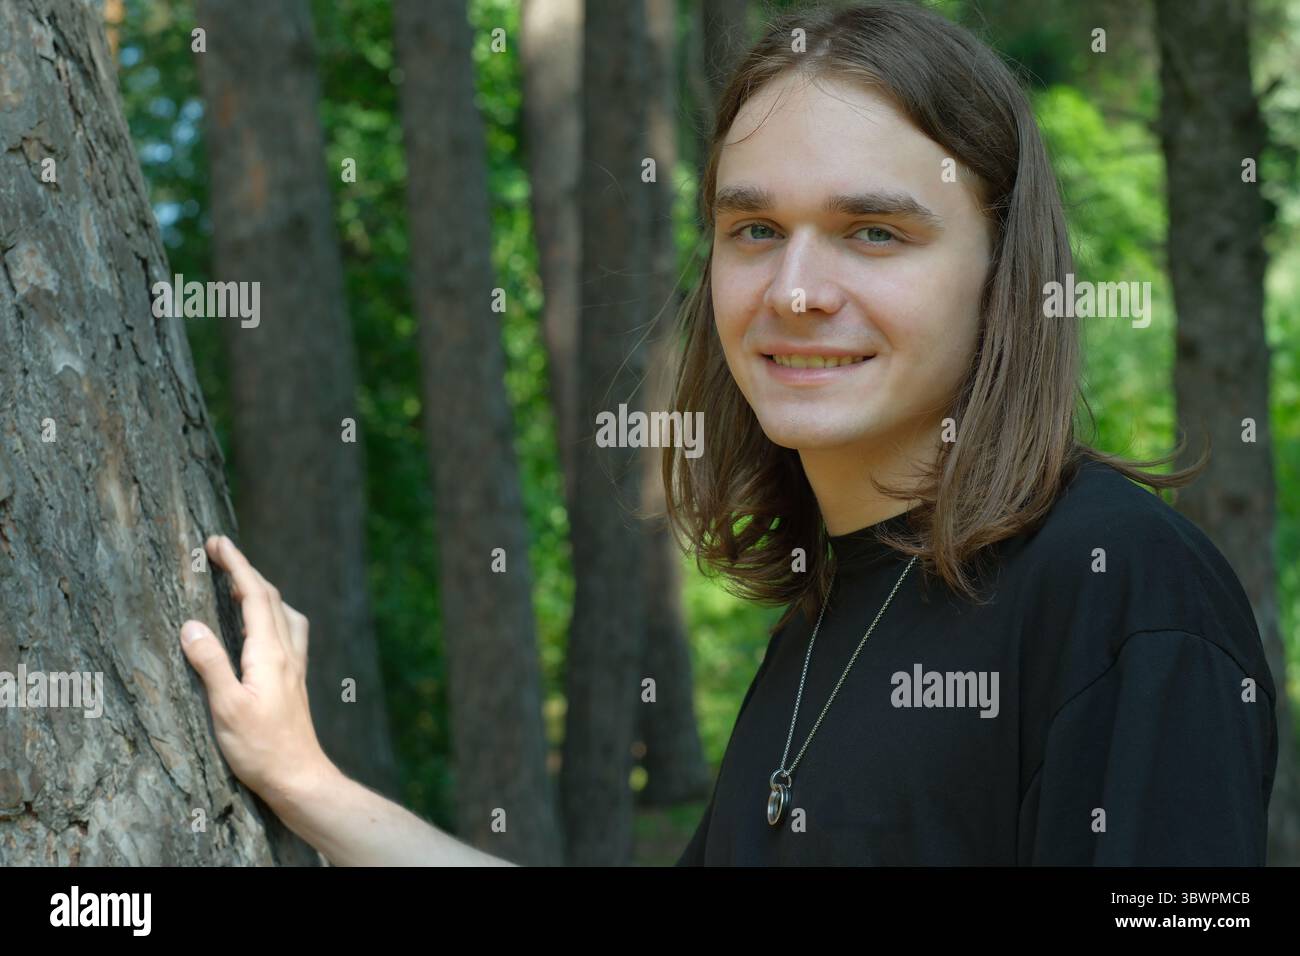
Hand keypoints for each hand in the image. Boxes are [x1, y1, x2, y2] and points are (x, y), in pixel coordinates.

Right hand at [180, 535, 334, 805]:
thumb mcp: (227, 707)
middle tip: (220, 553)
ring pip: (283, 612)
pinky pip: (287, 631)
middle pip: (271, 598)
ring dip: (261, 591)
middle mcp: (288, 653)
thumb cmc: (262, 748)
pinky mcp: (294, 679)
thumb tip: (191, 624)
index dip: (237, 565)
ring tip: (237, 584)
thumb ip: (210, 664)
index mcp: (270, 653)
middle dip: (246, 571)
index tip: (218, 542)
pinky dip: (272, 614)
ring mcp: (295, 665)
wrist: (300, 777)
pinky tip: (262, 627)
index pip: (255, 595)